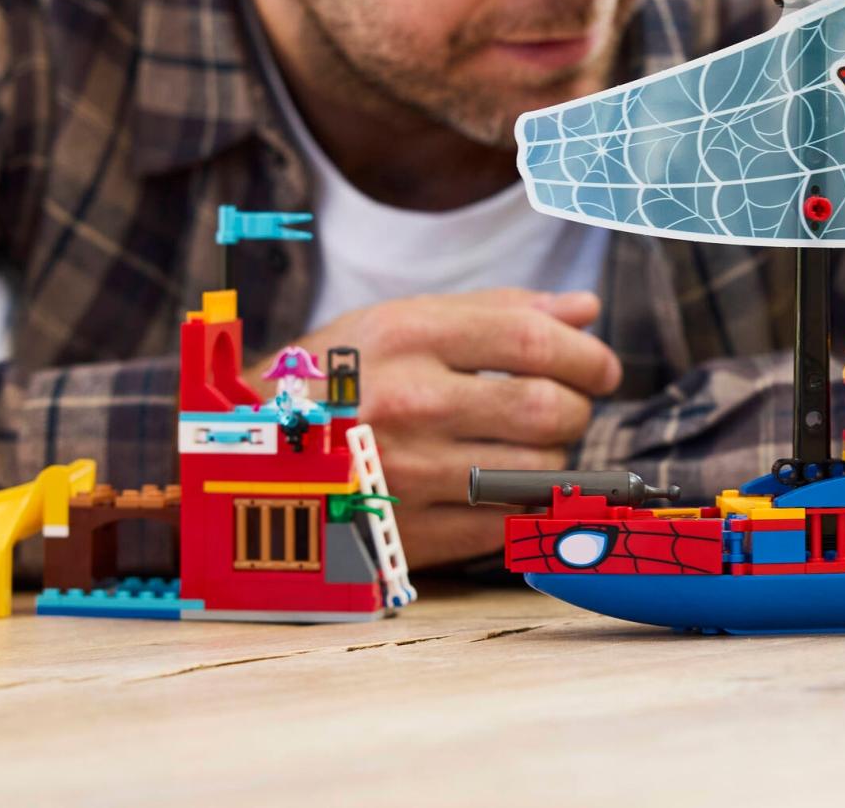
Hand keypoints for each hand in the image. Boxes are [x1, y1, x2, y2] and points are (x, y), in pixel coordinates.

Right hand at [248, 289, 619, 567]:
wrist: (242, 456)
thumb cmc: (337, 377)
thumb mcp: (399, 324)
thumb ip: (498, 312)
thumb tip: (586, 309)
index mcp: (404, 337)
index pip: (532, 340)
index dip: (587, 355)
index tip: (602, 368)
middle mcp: (405, 403)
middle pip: (548, 409)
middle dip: (578, 409)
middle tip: (568, 407)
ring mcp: (403, 475)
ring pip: (537, 471)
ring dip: (553, 460)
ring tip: (525, 447)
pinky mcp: (403, 535)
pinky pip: (507, 526)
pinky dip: (526, 508)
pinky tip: (510, 489)